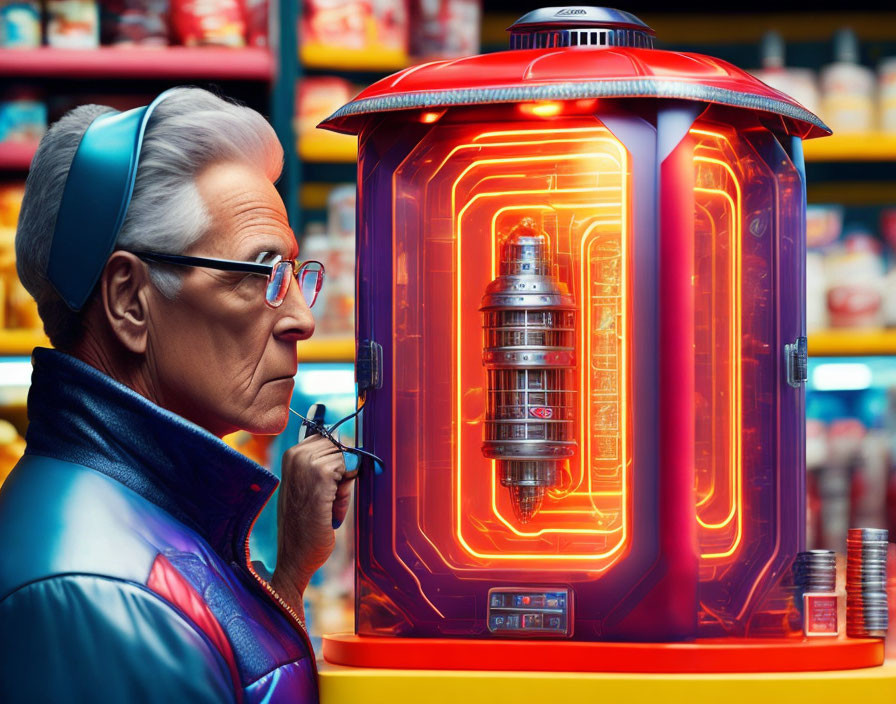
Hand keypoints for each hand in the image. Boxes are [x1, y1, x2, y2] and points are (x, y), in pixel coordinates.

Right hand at [271, 434, 352, 606]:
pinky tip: (329, 509)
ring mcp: (306, 462)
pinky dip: (345, 492)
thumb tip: (357, 452)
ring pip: (347, 458)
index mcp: (293, 453)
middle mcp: (296, 453)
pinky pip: (349, 469)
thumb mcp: (314, 486)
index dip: (338, 461)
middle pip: (342, 446)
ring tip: (327, 506)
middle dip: (343, 471)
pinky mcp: (320, 475)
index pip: (331, 437)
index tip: (328, 484)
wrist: (295, 554)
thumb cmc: (307, 523)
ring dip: (344, 484)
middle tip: (328, 499)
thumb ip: (330, 466)